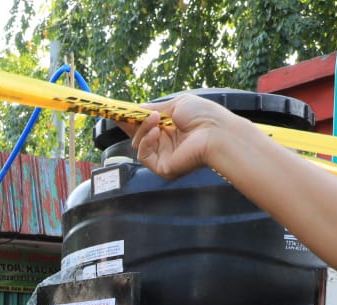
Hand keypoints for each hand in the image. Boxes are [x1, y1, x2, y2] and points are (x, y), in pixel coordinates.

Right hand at [119, 93, 241, 180]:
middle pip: (138, 136)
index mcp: (171, 128)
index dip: (133, 119)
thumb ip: (155, 107)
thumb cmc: (204, 115)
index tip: (119, 112)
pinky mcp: (162, 168)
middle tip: (122, 115)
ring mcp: (163, 156)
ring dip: (142, 129)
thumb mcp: (177, 104)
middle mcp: (166, 143)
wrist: (217, 132)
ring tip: (155, 119)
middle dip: (130, 125)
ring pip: (138, 144)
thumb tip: (137, 108)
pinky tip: (156, 133)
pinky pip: (143, 155)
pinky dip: (146, 142)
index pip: (146, 125)